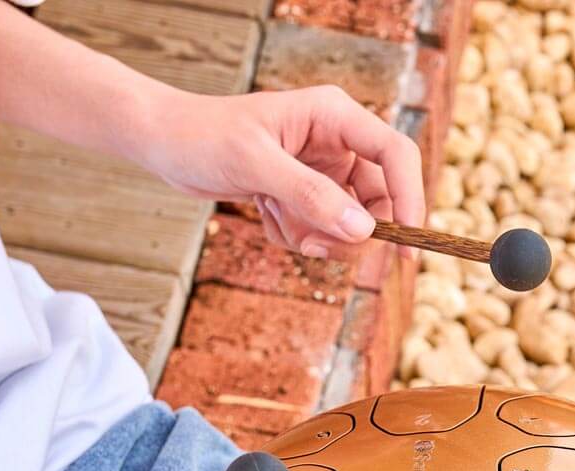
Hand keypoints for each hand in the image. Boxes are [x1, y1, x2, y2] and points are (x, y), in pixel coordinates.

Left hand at [138, 86, 425, 261]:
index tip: (406, 244)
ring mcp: (322, 171)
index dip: (409, 199)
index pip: (395, 156)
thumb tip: (362, 231)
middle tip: (316, 249)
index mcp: (335, 116)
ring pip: (348, 224)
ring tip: (278, 223)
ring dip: (316, 237)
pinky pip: (320, 231)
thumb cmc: (203, 137)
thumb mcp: (256, 165)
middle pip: (377, 201)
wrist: (164, 143)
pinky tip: (265, 215)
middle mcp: (336, 143)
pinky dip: (295, 235)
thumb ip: (310, 196)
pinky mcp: (304, 194)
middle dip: (350, 234)